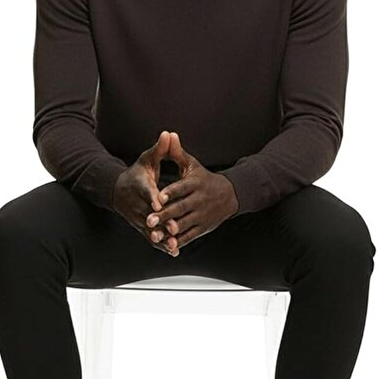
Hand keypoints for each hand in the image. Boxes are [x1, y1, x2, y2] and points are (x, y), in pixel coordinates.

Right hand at [112, 130, 182, 256]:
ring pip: (150, 229)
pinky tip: (174, 251)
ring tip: (175, 243)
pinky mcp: (141, 227)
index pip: (146, 191)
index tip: (159, 204)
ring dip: (162, 237)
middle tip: (173, 227)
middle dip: (161, 222)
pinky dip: (162, 245)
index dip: (152, 197)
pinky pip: (152, 237)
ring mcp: (138, 217)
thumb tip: (169, 133)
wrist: (117, 190)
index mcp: (140, 185)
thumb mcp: (147, 159)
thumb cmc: (137, 172)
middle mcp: (137, 203)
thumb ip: (160, 149)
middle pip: (149, 214)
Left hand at [145, 131, 238, 251]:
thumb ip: (177, 152)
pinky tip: (166, 244)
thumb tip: (169, 135)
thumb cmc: (204, 178)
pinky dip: (178, 241)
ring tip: (154, 235)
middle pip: (180, 208)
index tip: (158, 197)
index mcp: (195, 184)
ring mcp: (201, 215)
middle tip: (149, 219)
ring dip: (169, 231)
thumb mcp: (192, 164)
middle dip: (164, 215)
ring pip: (184, 224)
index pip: (181, 188)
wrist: (230, 195)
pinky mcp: (203, 227)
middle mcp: (199, 200)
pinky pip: (189, 236)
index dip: (170, 193)